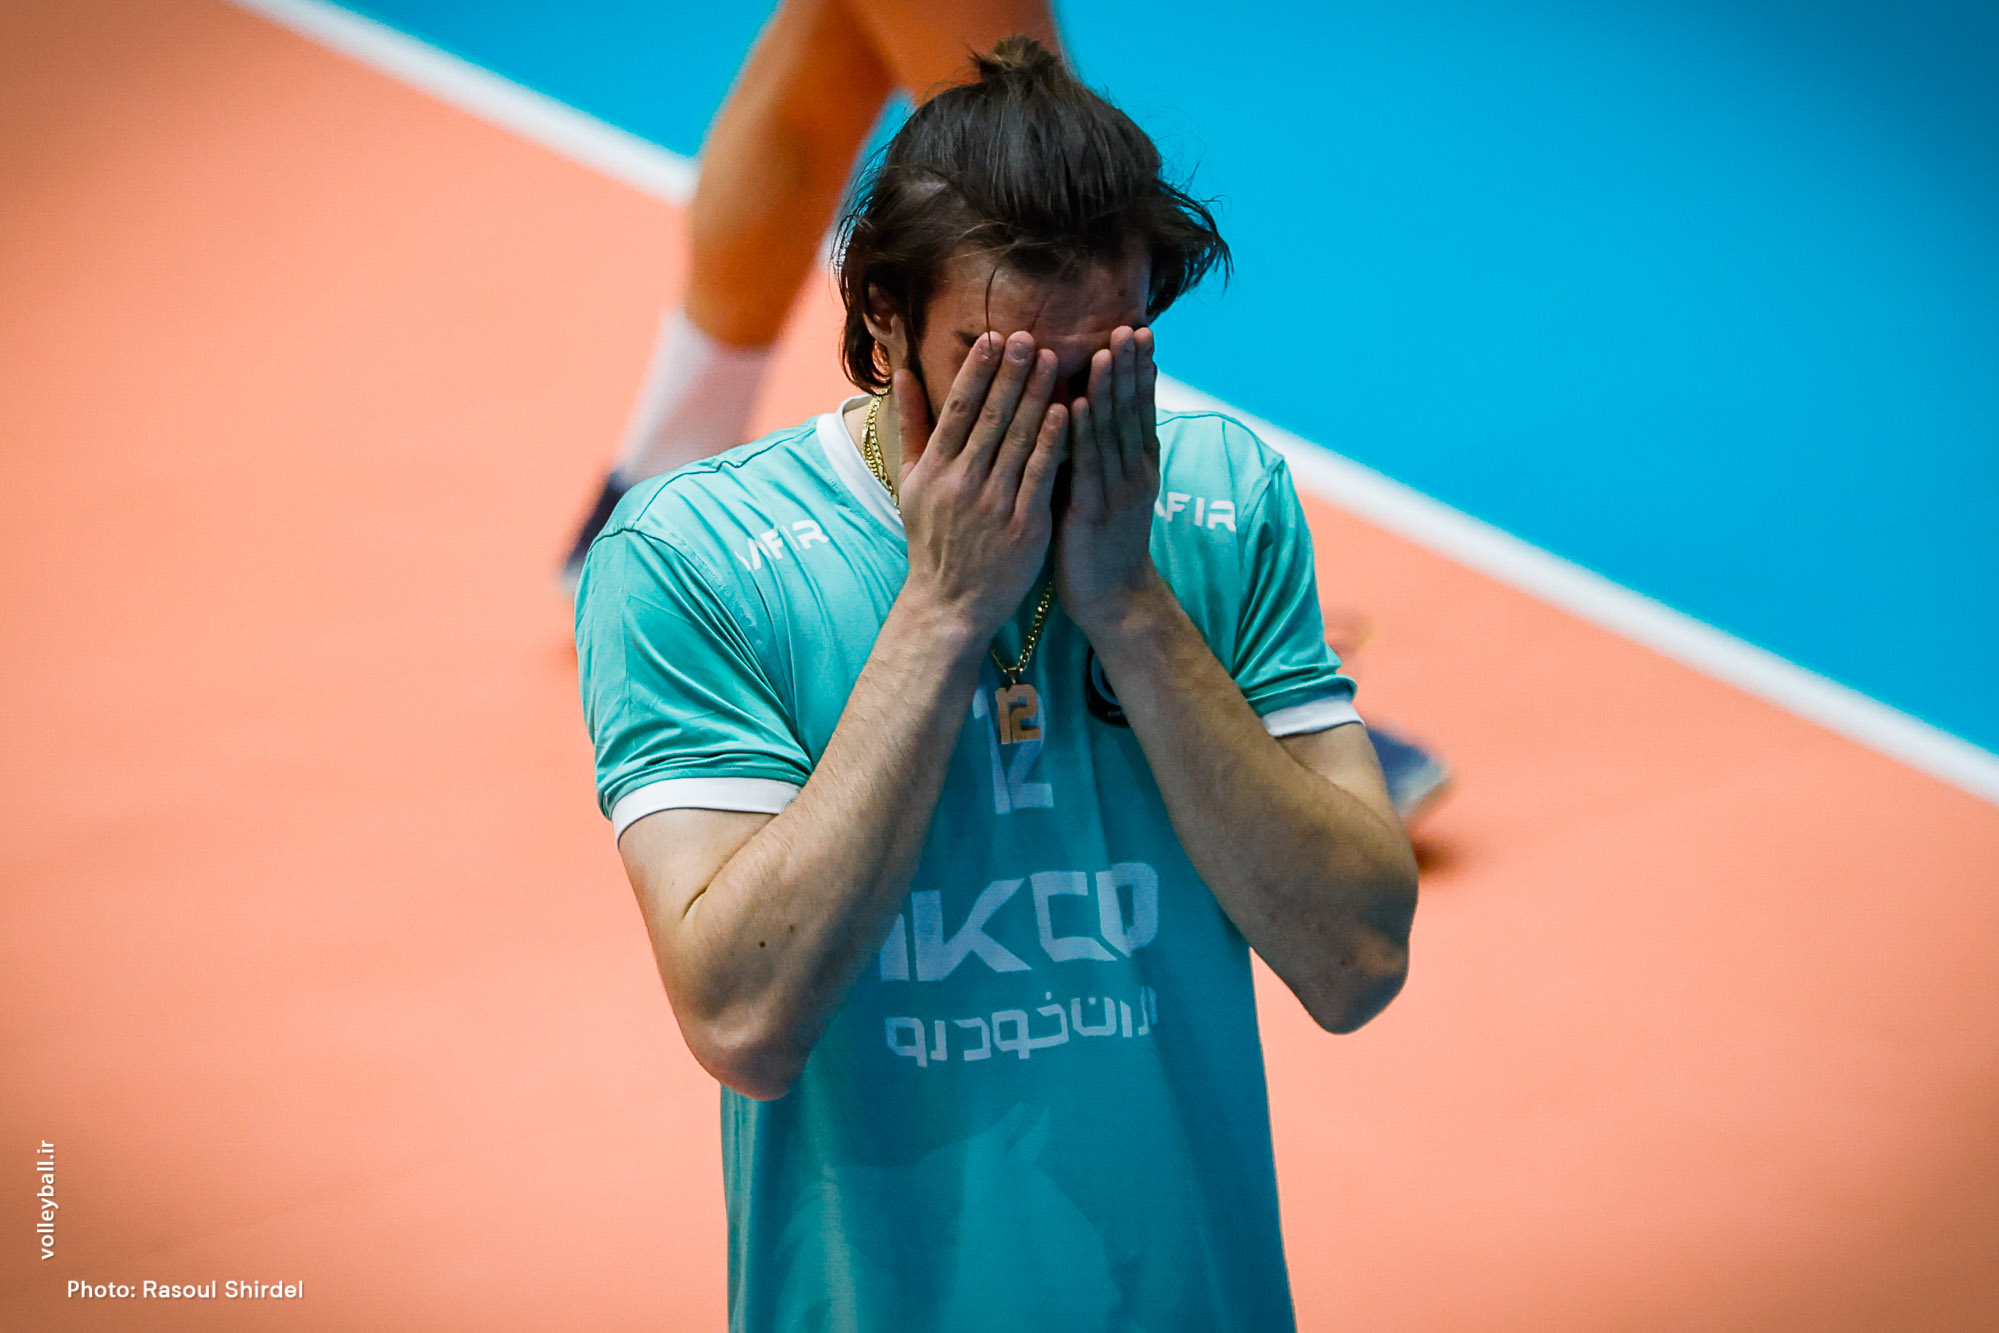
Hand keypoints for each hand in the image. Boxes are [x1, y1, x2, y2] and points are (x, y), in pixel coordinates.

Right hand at [895, 331, 1068, 640]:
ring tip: (1053, 360)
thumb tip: (901, 374)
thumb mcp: (911, 483)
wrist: (950, 604)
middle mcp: (962, 482)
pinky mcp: (1024, 526)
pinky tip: (1067, 412)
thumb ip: (912, 426)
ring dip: (1036, 397)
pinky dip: (1053, 442)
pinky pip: (1041, 475)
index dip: (977, 371)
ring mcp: (993, 504)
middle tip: (1028, 335)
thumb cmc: (932, 541)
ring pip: (1018, 440)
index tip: (993, 337)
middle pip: (990, 417)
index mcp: (934, 469)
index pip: (958, 409)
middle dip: (1010, 373)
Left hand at [1055, 326, 1162, 633]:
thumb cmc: (1100, 542)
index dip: (1141, 369)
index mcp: (1138, 465)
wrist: (1114, 599)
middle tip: (1131, 327)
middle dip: (1130, 367)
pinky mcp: (1093, 512)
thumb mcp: (1107, 489)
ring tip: (1107, 351)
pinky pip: (1088, 465)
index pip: (1141, 407)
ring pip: (1113, 432)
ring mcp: (1116, 492)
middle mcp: (1133, 472)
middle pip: (1132, 410)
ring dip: (1109, 390)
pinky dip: (1084, 432)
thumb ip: (1100, 450)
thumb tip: (1083, 406)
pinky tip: (1078, 404)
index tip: (1140, 331)